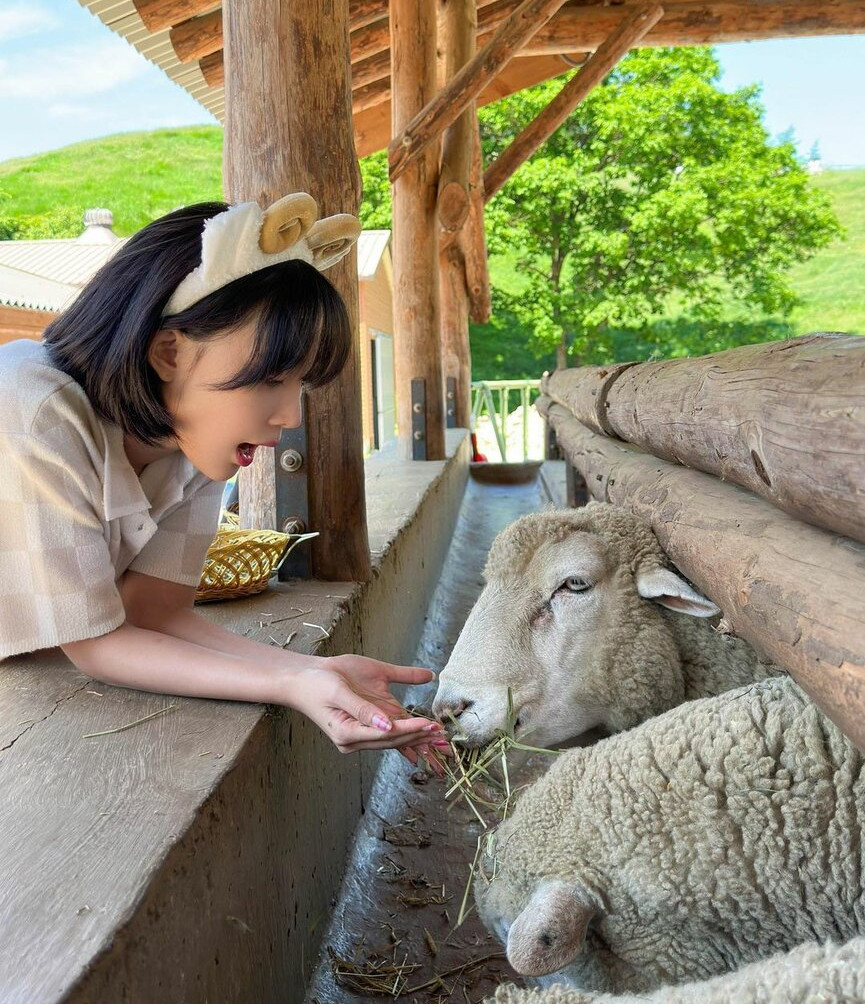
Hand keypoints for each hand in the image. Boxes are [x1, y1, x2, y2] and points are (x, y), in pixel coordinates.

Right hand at [288, 655, 452, 769]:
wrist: (305, 678)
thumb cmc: (318, 683)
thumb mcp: (339, 692)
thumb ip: (363, 708)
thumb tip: (388, 725)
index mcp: (347, 734)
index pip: (386, 735)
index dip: (409, 730)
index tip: (429, 725)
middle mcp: (356, 738)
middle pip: (394, 741)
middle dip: (420, 738)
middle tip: (443, 734)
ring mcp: (362, 732)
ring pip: (394, 738)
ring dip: (418, 738)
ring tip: (440, 738)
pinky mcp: (367, 722)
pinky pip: (390, 728)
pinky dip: (409, 731)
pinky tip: (425, 738)